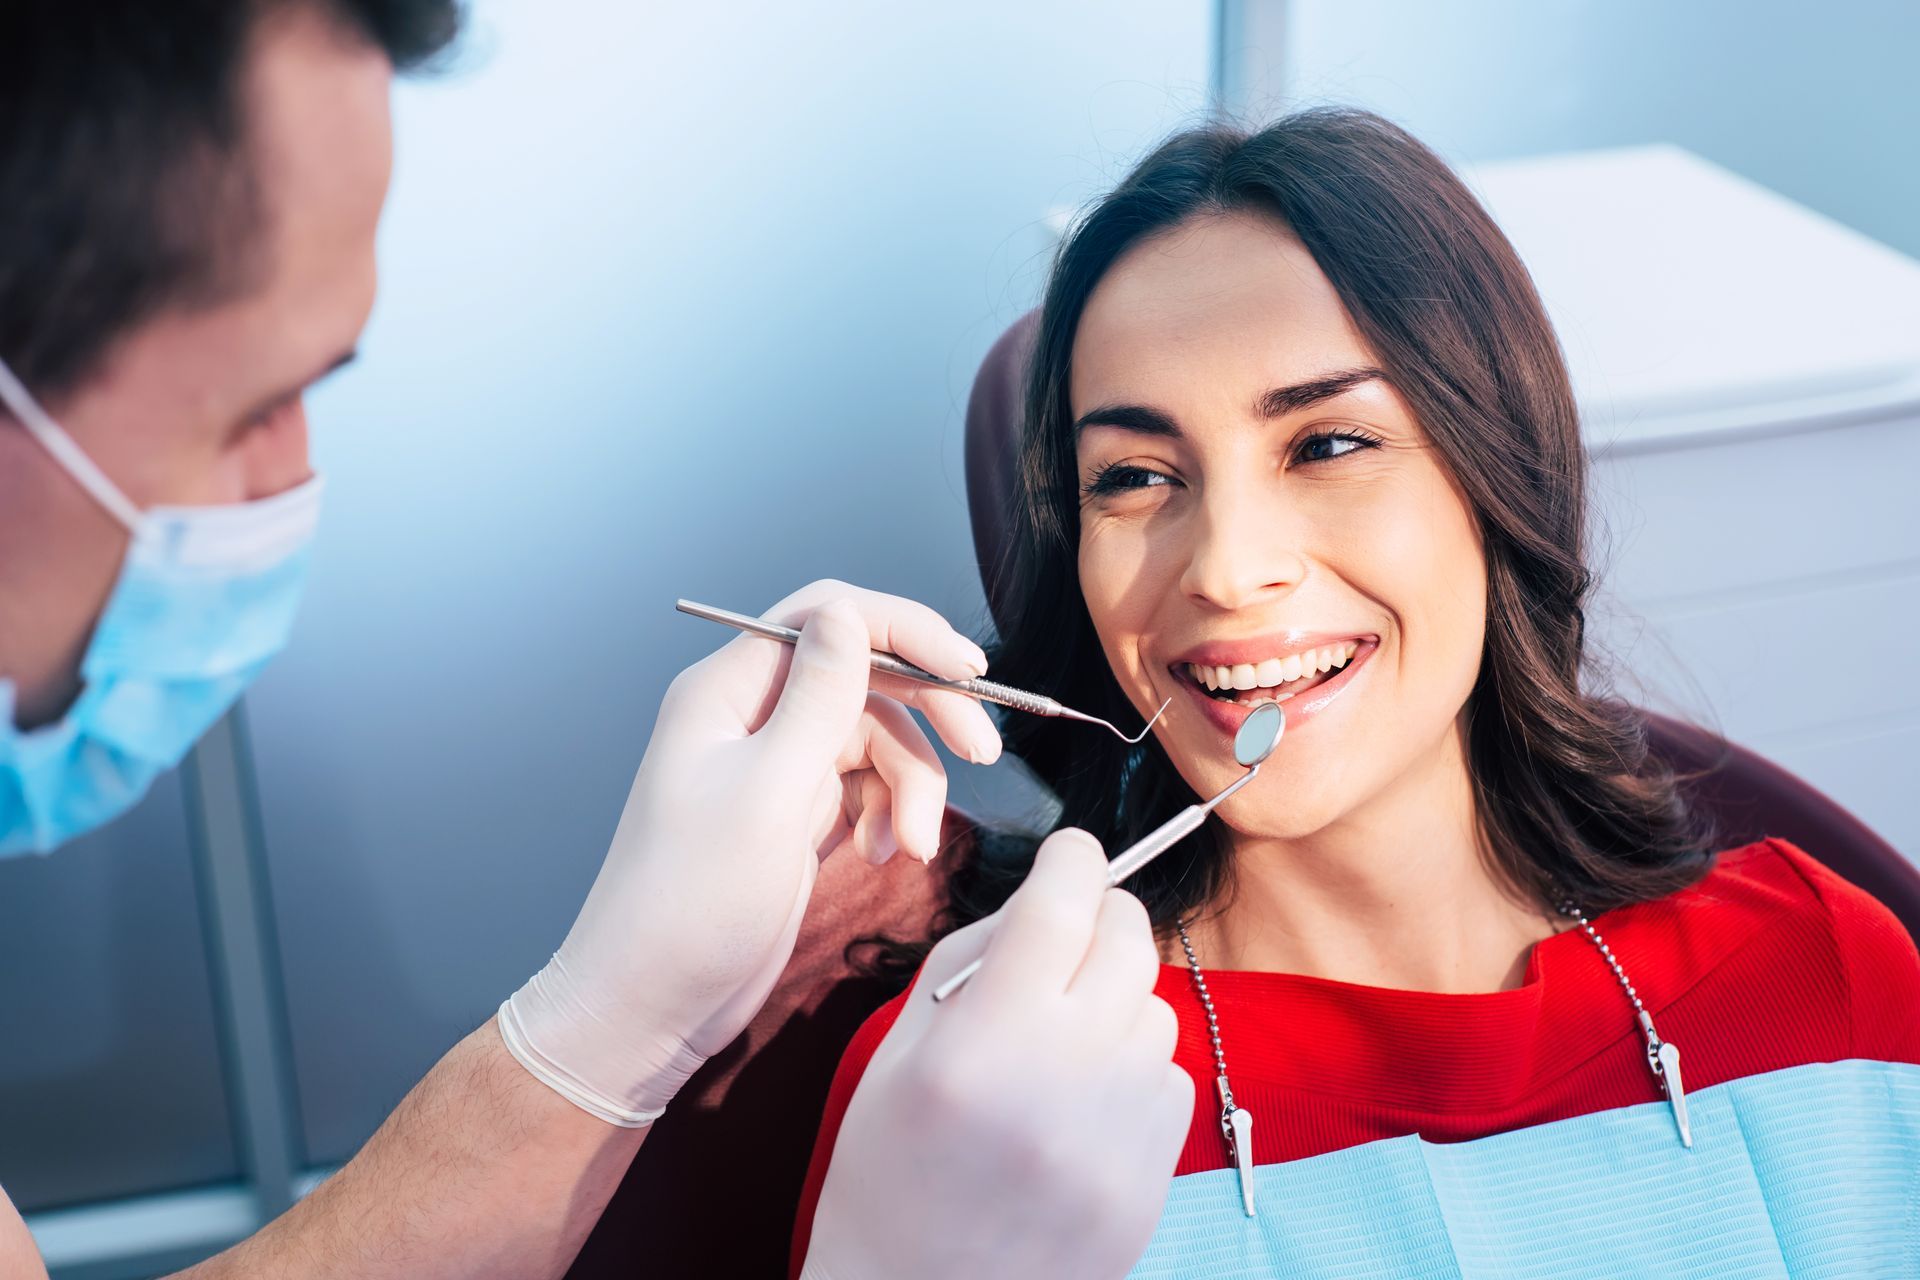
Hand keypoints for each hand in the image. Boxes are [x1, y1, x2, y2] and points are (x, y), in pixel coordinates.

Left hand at [499, 580, 1001, 1123]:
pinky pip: (867, 785)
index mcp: (726, 692)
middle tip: (984, 752)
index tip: (969, 671)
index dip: (906, 630)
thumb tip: (850, 614)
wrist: (649, 1007)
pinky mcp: (794, 811)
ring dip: (914, 785)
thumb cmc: (688, 909)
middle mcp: (750, 715)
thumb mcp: (766, 797)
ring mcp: (774, 764)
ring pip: (876, 735)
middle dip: (929, 711)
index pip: (829, 615)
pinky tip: (890, 854)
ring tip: (916, 846)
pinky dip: (893, 813)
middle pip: (865, 673)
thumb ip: (816, 702)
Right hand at [801, 830, 1193, 1279]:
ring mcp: (1118, 1138)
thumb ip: (970, 962)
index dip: (1072, 859)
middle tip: (1070, 932)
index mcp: (983, 1045)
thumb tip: (1042, 903)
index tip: (1071, 851)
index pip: (1060, 906)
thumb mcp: (896, 1054)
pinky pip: (1171, 1077)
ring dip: (1117, 998)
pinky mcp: (1150, 1181)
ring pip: (1155, 1009)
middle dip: (1102, 917)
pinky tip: (1083, 1098)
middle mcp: (1063, 1083)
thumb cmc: (888, 1176)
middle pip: (1127, 942)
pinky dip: (1135, 1068)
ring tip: (1062, 1038)